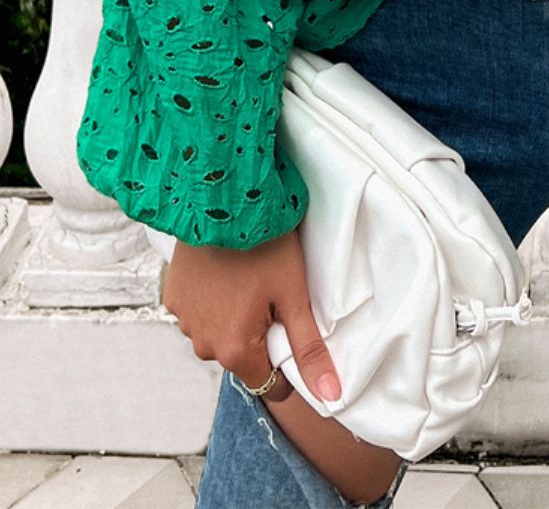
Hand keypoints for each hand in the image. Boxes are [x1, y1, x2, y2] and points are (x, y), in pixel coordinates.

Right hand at [162, 226, 340, 406]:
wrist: (222, 199)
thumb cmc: (264, 244)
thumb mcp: (294, 295)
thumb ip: (309, 349)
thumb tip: (329, 396)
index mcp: (233, 349)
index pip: (267, 383)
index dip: (286, 364)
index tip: (292, 331)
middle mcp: (201, 343)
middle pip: (241, 356)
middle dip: (259, 335)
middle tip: (272, 294)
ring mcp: (183, 319)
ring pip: (218, 333)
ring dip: (233, 318)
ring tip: (248, 279)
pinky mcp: (172, 296)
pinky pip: (198, 312)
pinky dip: (213, 301)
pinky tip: (226, 273)